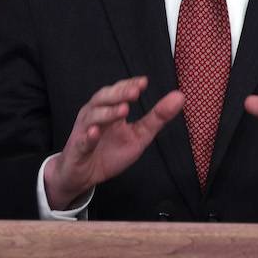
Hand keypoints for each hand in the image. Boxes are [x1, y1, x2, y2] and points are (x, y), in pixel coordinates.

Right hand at [43, 77, 184, 209]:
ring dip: (108, 112)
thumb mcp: (139, 135)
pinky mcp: (78, 149)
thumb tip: (179, 97)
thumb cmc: (110, 152)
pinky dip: (88, 136)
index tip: (144, 82)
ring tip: (124, 110)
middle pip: (103, 98)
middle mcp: (95, 115)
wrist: (84, 176)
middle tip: (135, 91)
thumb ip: (158, 117)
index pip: (118, 91)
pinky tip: (95, 132)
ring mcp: (85, 131)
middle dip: (119, 93)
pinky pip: (82, 141)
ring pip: (93, 116)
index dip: (129, 85)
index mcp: (110, 109)